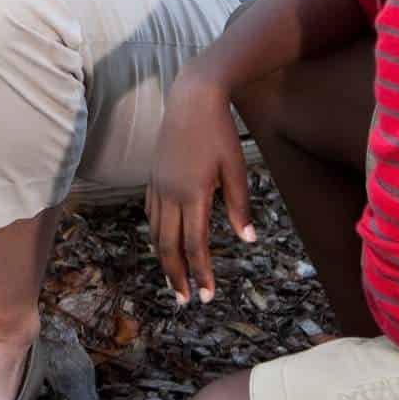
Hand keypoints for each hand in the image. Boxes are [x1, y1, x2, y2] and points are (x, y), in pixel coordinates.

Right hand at [146, 80, 255, 304]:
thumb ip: (239, 206)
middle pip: (169, 246)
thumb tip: (247, 240)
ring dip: (163, 260)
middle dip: (177, 276)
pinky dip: (156, 236)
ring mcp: (158, 186)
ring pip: (155, 233)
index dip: (201, 272)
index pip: (196, 245)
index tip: (207, 295)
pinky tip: (162, 243)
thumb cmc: (219, 132)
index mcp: (193, 194)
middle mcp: (170, 194)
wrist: (191, 98)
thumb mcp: (236, 169)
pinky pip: (151, 215)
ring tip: (173, 280)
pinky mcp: (153, 178)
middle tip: (186, 300)